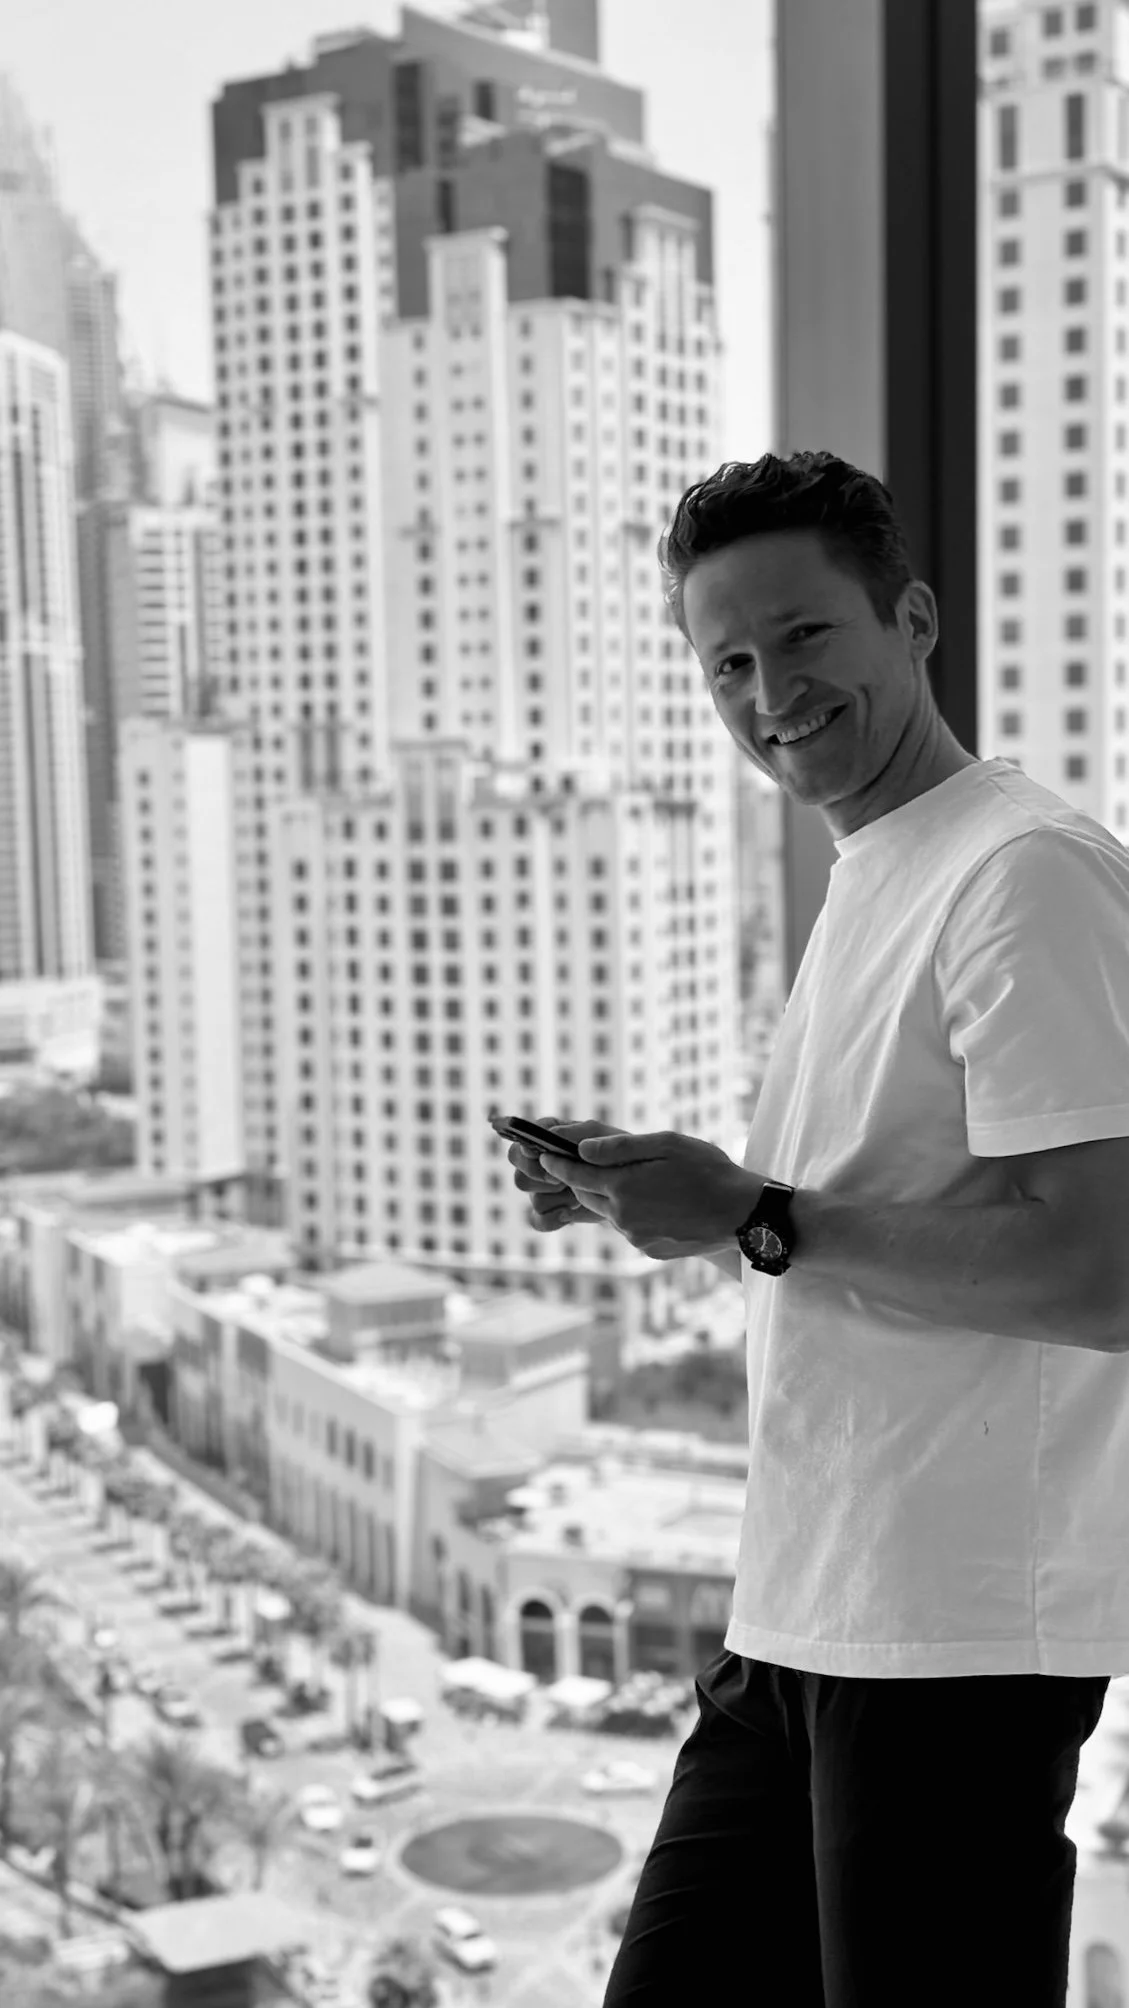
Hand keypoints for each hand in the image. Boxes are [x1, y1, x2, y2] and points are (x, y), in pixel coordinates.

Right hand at [506, 1114, 627, 1233]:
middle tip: (563, 1179)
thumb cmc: (618, 1153)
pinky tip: (570, 1212)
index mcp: (546, 1140)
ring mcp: (544, 1191)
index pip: (519, 1147)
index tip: (543, 1156)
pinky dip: (553, 1219)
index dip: (527, 1155)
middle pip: (520, 1177)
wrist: (634, 1185)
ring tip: (580, 1192)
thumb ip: (578, 1132)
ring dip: (558, 1198)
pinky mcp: (552, 1212)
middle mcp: (539, 1165)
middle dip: (541, 1180)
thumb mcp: (604, 1136)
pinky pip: (538, 1220)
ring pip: (534, 1200)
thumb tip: (550, 1133)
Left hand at [537, 1128, 759, 1260]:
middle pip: (587, 1195)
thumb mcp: (667, 1145)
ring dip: (612, 1196)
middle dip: (582, 1179)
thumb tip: (581, 1149)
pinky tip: (659, 1203)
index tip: (543, 1154)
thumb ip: (619, 1148)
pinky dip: (634, 1213)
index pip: (575, 1174)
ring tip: (636, 1180)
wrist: (742, 1215)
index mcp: (623, 1187)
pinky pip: (630, 1228)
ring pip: (609, 1212)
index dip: (557, 1163)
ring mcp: (635, 1237)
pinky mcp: (648, 1251)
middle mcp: (623, 1216)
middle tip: (582, 1162)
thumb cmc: (708, 1170)